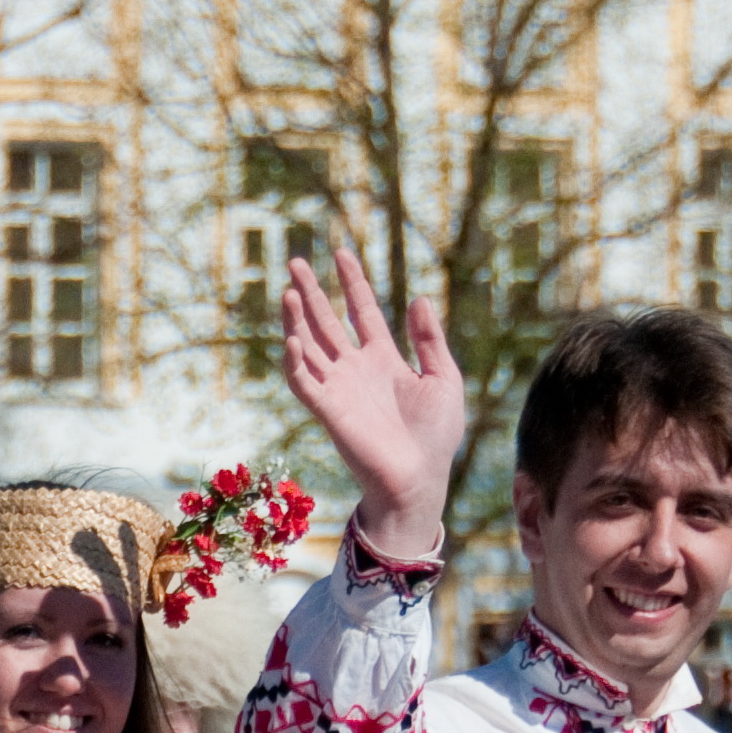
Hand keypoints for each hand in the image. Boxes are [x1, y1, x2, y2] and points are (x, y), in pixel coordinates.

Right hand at [278, 248, 467, 561]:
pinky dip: (295, 362)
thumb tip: (418, 298)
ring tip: (288, 290)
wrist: (419, 479)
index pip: (362, 311)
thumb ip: (430, 339)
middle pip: (327, 321)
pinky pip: (304, 382)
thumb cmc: (436, 436)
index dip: (352, 282)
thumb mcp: (443, 378)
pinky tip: (292, 338)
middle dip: (311, 292)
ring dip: (296, 319)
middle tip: (295, 261)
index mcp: (383, 358)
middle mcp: (355, 369)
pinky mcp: (327, 410)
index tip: (340, 252)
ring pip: (309, 346)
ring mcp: (338, 388)